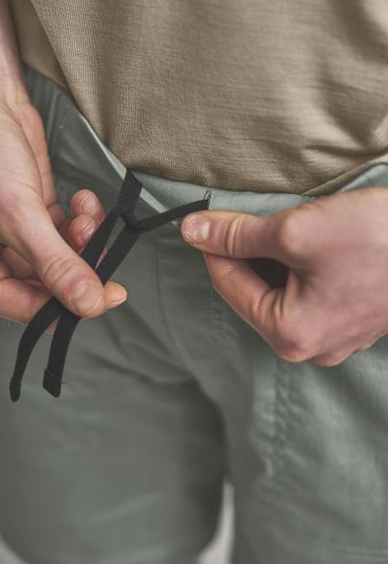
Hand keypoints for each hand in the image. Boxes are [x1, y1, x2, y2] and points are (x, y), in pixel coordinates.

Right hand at [0, 96, 126, 327]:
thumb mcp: (21, 216)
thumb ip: (57, 265)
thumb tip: (88, 304)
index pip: (28, 309)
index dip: (70, 306)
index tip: (109, 296)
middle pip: (49, 290)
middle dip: (79, 267)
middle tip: (101, 251)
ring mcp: (14, 246)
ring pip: (63, 265)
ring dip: (83, 243)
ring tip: (84, 216)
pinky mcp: (35, 225)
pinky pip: (67, 240)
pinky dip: (81, 225)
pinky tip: (82, 203)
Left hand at [180, 186, 387, 365]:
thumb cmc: (378, 239)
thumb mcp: (296, 231)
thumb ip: (238, 234)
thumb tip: (193, 230)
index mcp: (290, 335)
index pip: (228, 285)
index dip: (214, 247)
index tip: (207, 218)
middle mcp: (311, 346)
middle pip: (253, 291)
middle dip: (247, 253)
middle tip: (254, 217)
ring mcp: (334, 335)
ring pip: (280, 290)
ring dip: (274, 257)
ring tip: (291, 228)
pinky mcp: (351, 317)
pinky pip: (307, 292)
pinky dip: (299, 266)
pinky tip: (314, 244)